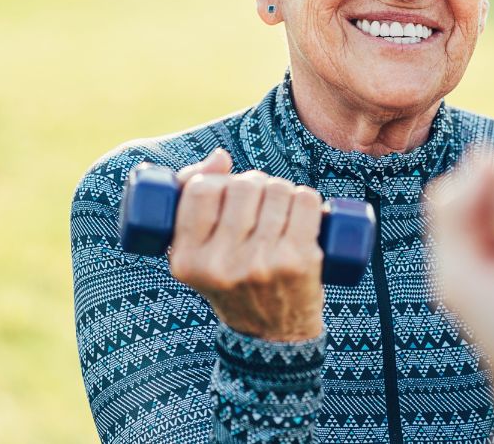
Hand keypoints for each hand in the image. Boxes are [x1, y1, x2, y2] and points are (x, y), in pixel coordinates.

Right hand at [167, 149, 326, 341]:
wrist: (273, 336)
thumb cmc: (233, 282)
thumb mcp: (198, 254)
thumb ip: (194, 202)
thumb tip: (220, 157)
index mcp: (187, 261)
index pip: (201, 190)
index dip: (218, 181)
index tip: (227, 193)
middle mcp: (222, 264)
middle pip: (243, 185)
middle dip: (255, 184)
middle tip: (260, 203)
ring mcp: (262, 263)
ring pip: (277, 189)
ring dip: (282, 191)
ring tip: (280, 210)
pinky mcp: (298, 261)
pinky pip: (306, 201)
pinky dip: (307, 198)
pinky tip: (302, 212)